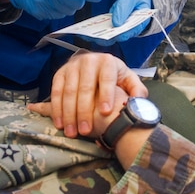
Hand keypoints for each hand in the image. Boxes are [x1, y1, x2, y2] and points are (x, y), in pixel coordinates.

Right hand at [28, 52, 146, 139]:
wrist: (95, 64)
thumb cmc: (114, 77)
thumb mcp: (129, 80)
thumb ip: (136, 90)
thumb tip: (138, 101)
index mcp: (108, 62)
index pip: (106, 79)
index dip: (106, 95)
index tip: (105, 112)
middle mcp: (89, 61)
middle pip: (85, 87)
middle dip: (85, 111)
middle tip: (86, 130)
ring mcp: (72, 66)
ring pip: (69, 91)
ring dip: (69, 113)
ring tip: (72, 132)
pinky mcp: (60, 73)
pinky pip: (56, 91)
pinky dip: (57, 109)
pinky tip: (60, 123)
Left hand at [90, 0, 152, 45]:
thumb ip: (124, 8)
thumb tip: (116, 23)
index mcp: (139, 23)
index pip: (129, 32)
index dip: (119, 34)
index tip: (108, 33)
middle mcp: (131, 29)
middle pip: (117, 37)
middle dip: (104, 37)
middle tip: (92, 35)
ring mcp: (122, 28)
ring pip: (110, 36)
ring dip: (98, 35)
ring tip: (87, 33)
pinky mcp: (114, 25)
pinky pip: (105, 29)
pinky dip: (97, 29)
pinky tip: (88, 28)